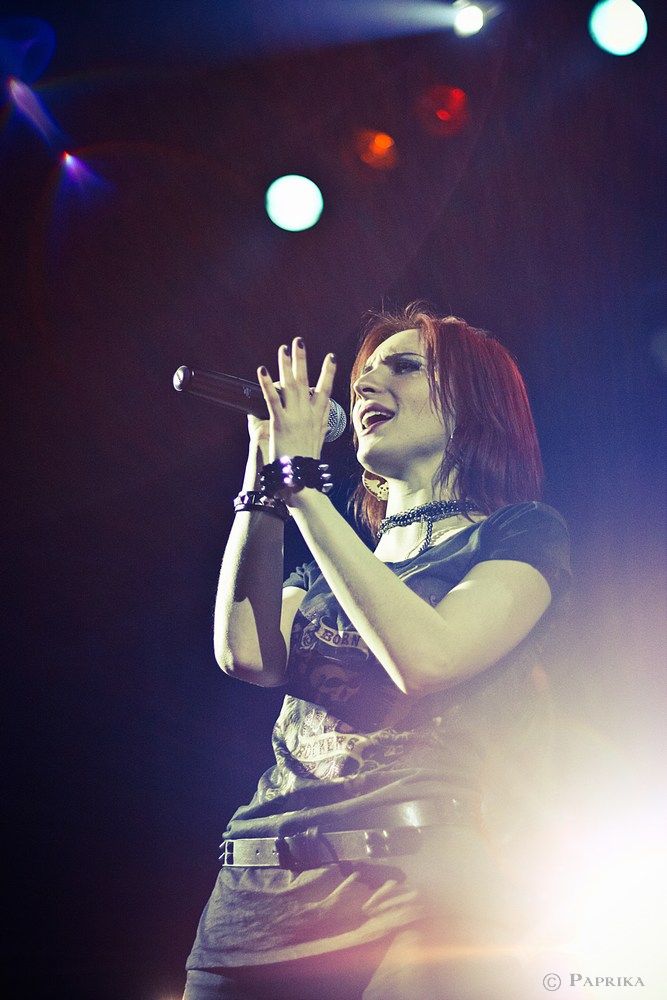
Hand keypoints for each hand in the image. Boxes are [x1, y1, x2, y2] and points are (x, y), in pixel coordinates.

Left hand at [257, 338, 336, 463]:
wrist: (301, 478)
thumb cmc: (308, 464)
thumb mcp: (319, 442)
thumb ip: (321, 427)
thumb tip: (325, 419)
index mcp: (319, 418)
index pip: (326, 390)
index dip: (328, 373)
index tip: (331, 358)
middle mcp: (308, 414)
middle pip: (306, 381)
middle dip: (302, 359)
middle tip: (299, 341)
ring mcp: (295, 417)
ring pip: (291, 385)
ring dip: (286, 365)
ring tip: (283, 348)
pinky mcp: (280, 422)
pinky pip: (272, 399)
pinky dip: (267, 383)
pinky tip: (262, 370)